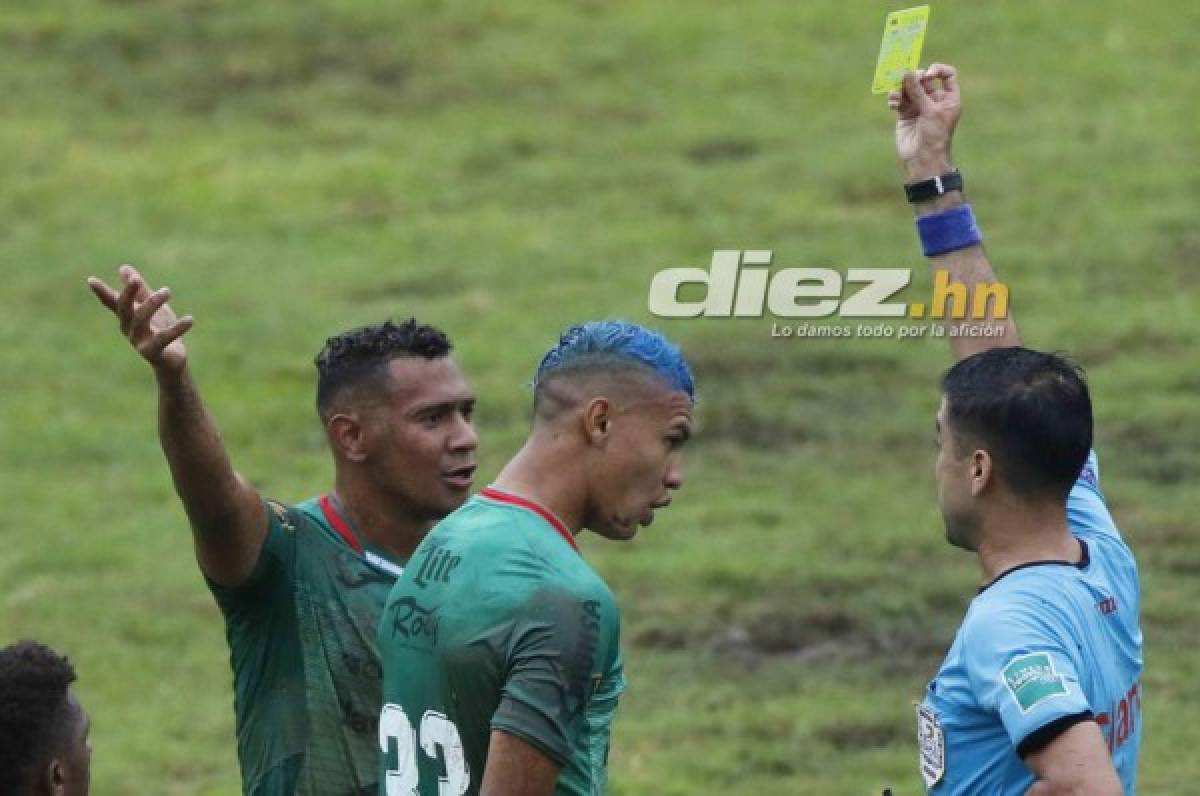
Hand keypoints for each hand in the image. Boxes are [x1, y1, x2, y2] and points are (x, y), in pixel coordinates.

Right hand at [87, 265, 192, 372]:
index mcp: (127, 317)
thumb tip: (123, 268)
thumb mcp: (150, 306)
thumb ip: (139, 289)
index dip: (101, 292)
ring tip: (167, 290)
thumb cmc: (159, 330)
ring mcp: (139, 342)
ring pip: (140, 320)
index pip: (112, 302)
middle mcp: (129, 329)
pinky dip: (177, 328)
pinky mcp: (154, 352)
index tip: (91, 279)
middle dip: (128, 293)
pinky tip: (190, 319)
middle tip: (136, 279)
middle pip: (124, 309)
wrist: (172, 360)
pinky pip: (164, 338)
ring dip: (153, 303)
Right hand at [888, 62, 961, 180]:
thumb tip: (907, 72)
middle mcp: (934, 100)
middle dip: (914, 78)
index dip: (938, 70)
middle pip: (923, 80)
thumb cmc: (934, 135)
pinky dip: (895, 99)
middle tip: (906, 80)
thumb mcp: (929, 111)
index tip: (927, 74)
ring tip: (896, 95)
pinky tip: (893, 104)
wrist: (922, 159)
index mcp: (948, 98)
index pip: (947, 75)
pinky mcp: (905, 114)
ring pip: (909, 89)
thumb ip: (918, 91)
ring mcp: (919, 107)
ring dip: (901, 89)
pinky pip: (899, 100)